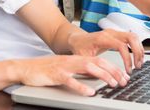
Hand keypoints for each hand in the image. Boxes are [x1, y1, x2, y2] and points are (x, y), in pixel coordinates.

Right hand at [15, 55, 129, 95]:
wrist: (25, 68)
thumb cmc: (44, 70)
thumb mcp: (65, 68)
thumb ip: (78, 71)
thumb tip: (94, 77)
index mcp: (75, 58)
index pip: (98, 60)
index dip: (112, 67)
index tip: (123, 75)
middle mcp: (72, 60)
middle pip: (97, 62)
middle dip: (113, 71)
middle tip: (124, 80)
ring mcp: (64, 67)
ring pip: (87, 68)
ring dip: (102, 76)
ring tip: (113, 83)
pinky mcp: (56, 75)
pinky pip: (70, 81)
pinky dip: (81, 86)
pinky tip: (90, 92)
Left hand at [67, 29, 144, 71]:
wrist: (77, 39)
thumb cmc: (80, 47)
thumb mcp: (84, 58)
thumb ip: (93, 66)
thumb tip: (102, 76)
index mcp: (102, 38)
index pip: (121, 45)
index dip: (128, 58)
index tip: (129, 70)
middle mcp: (110, 33)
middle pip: (131, 37)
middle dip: (138, 52)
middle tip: (138, 66)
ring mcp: (114, 32)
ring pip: (133, 36)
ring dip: (139, 49)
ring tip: (139, 63)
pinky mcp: (117, 34)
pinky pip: (131, 38)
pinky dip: (136, 47)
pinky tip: (136, 57)